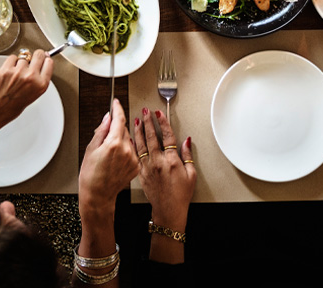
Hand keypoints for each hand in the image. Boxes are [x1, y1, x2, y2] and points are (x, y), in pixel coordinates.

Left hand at [0, 50, 52, 141]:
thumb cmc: (11, 108)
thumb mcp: (32, 95)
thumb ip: (38, 80)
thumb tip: (40, 66)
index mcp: (41, 85)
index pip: (49, 63)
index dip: (45, 59)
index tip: (43, 58)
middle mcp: (31, 77)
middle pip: (38, 55)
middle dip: (35, 56)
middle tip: (31, 60)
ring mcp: (18, 72)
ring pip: (24, 56)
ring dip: (20, 62)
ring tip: (15, 74)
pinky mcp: (6, 69)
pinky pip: (12, 58)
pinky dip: (10, 62)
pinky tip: (9, 72)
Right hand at [79, 99, 138, 217]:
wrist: (98, 196)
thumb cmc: (90, 176)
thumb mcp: (91, 149)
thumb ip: (102, 130)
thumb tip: (108, 117)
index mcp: (114, 144)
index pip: (119, 119)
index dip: (118, 108)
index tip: (116, 103)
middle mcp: (127, 150)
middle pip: (124, 129)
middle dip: (116, 129)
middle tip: (105, 139)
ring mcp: (133, 159)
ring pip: (129, 140)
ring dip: (121, 141)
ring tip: (109, 154)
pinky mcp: (136, 166)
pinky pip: (132, 152)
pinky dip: (126, 152)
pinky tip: (116, 161)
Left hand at [134, 108, 195, 231]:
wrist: (168, 211)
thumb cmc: (180, 195)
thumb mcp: (191, 174)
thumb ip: (188, 156)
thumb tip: (186, 141)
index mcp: (172, 161)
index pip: (167, 136)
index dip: (162, 123)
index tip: (159, 114)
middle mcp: (158, 162)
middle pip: (151, 137)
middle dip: (147, 122)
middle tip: (144, 112)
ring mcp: (148, 167)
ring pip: (141, 145)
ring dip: (138, 131)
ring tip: (136, 121)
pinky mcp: (141, 173)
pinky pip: (136, 156)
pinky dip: (133, 145)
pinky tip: (131, 139)